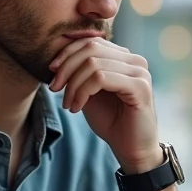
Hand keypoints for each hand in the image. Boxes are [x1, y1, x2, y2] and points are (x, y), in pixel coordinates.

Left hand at [48, 38, 160, 171]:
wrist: (131, 150)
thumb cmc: (111, 122)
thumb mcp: (89, 92)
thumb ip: (79, 73)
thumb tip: (57, 60)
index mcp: (124, 57)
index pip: (91, 41)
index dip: (67, 53)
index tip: (51, 73)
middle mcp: (135, 60)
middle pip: (91, 48)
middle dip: (66, 68)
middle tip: (54, 88)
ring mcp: (140, 72)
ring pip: (93, 64)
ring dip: (73, 85)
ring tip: (67, 104)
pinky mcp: (139, 87)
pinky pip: (101, 78)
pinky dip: (82, 92)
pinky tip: (76, 108)